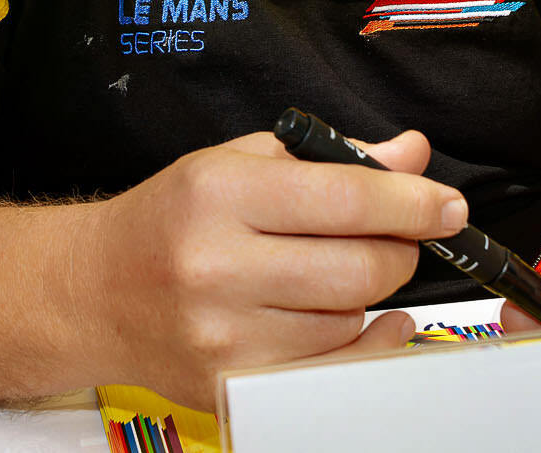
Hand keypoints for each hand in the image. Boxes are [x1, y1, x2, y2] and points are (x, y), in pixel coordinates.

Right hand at [81, 129, 466, 407]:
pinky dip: (359, 343)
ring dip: (366, 296)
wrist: (93, 292)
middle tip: (396, 238)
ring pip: (349, 321)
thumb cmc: (170, 219)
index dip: (412, 203)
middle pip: (359, 269)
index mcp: (219, 193)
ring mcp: (223, 335)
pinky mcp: (229, 384)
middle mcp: (217, 266)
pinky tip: (358, 319)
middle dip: (399, 251)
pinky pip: (329, 369)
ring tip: (336, 272)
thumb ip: (328, 157)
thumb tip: (409, 155)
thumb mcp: (237, 161)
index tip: (447, 205)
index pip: (344, 199)